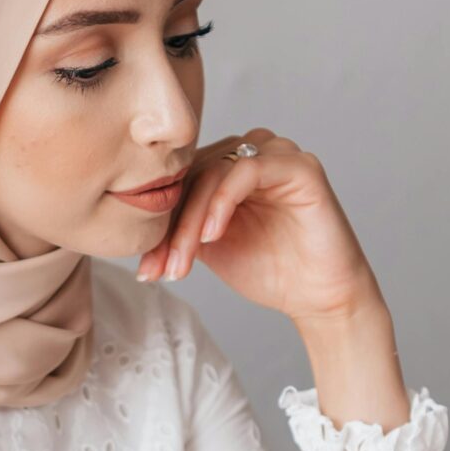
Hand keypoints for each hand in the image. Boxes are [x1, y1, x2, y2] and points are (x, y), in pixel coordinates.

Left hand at [135, 127, 380, 325]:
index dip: (158, 225)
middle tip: (159, 269)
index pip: (180, 183)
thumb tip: (131, 230)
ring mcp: (276, 155)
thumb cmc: (271, 270)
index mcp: (227, 167)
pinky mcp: (299, 166)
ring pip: (213, 172)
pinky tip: (212, 234)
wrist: (318, 297)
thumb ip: (178, 225)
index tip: (146, 269)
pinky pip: (247, 169)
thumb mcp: (208, 247)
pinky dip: (222, 201)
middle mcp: (251, 153)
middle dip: (171, 228)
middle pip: (192, 176)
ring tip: (183, 261)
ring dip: (191, 221)